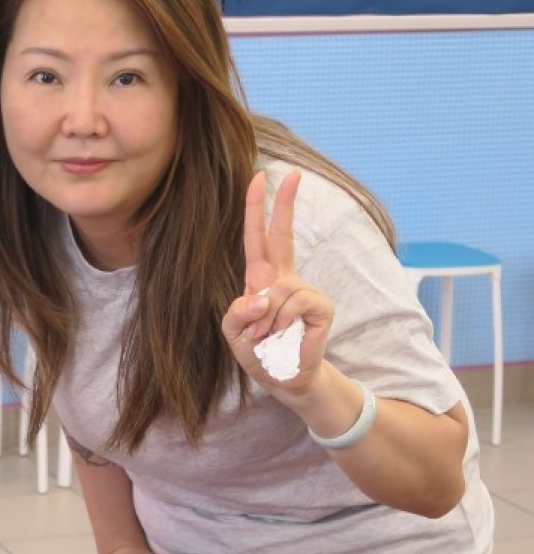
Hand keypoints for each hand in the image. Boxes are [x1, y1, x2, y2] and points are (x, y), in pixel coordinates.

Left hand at [222, 170, 333, 397]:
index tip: (259, 178)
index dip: (257, 209)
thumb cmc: (259, 352)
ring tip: (268, 337)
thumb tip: (261, 295)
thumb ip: (236, 312)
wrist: (284, 380)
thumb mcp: (232, 333)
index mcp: (261, 279)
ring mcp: (305, 290)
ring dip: (265, 321)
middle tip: (293, 173)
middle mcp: (284, 279)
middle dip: (286, 204)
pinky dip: (282, 323)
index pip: (258, 238)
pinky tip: (286, 336)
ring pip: (277, 292)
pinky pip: (294, 304)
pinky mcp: (320, 306)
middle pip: (283, 235)